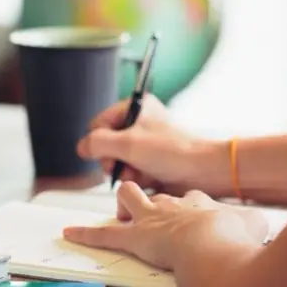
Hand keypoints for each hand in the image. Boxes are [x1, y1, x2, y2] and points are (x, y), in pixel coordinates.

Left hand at [62, 182, 268, 270]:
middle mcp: (172, 204)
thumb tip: (258, 224)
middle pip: (157, 192)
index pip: (191, 198)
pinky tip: (69, 233)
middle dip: (152, 198)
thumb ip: (252, 223)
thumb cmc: (235, 237)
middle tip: (157, 214)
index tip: (198, 214)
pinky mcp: (134, 238)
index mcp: (199, 202)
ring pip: (130, 198)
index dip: (192, 206)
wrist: (214, 242)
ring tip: (124, 215)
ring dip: (124, 206)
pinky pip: (104, 235)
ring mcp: (151, 219)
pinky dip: (85, 234)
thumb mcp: (253, 225)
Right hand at [76, 95, 226, 201]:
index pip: (98, 124)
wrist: (204, 170)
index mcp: (136, 107)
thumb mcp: (128, 143)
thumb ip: (97, 143)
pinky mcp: (152, 162)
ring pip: (117, 162)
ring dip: (124, 171)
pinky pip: (131, 172)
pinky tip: (147, 179)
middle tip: (126, 165)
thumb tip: (81, 147)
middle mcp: (139, 123)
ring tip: (138, 174)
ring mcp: (146, 144)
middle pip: (106, 145)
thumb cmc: (173, 151)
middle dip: (113, 160)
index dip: (99, 142)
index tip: (111, 151)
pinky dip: (136, 178)